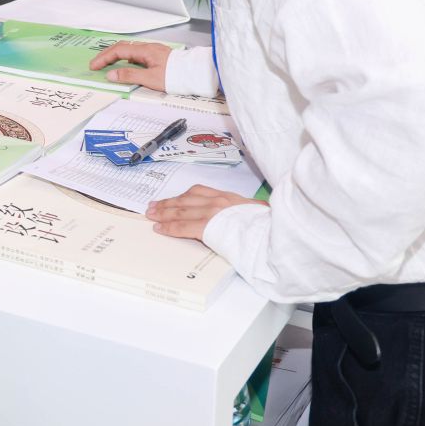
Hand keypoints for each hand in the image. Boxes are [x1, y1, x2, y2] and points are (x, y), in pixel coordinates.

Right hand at [86, 39, 172, 89]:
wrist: (194, 73)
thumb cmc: (175, 76)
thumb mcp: (150, 79)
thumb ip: (129, 76)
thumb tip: (111, 74)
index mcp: (145, 51)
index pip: (118, 50)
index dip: (104, 58)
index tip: (94, 66)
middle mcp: (147, 47)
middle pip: (122, 47)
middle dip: (107, 55)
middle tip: (96, 64)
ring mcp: (153, 50)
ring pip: (129, 49)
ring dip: (116, 55)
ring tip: (107, 64)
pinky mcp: (157, 55)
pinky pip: (136, 54)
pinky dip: (125, 58)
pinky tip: (125, 65)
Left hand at [146, 186, 264, 240]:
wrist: (273, 232)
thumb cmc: (268, 226)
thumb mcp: (256, 213)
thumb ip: (244, 212)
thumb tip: (249, 214)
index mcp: (228, 198)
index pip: (199, 193)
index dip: (182, 196)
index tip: (172, 199)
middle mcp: (218, 202)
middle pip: (185, 200)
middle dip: (167, 203)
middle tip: (153, 206)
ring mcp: (212, 213)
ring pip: (180, 211)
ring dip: (163, 213)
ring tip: (151, 215)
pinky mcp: (208, 226)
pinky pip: (183, 227)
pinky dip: (169, 227)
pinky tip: (160, 228)